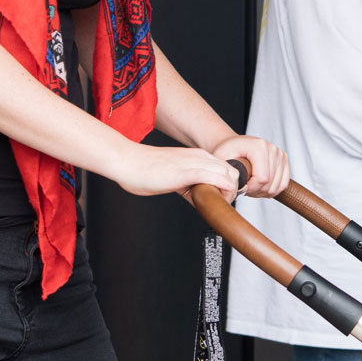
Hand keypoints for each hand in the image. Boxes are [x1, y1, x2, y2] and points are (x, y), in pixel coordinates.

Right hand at [115, 142, 247, 200]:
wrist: (127, 161)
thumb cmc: (144, 169)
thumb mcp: (174, 175)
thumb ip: (189, 184)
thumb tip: (200, 199)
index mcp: (198, 156)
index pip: (227, 169)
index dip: (229, 186)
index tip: (220, 199)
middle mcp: (200, 156)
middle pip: (234, 172)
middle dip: (232, 191)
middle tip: (219, 204)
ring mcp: (196, 162)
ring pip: (230, 174)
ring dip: (228, 193)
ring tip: (214, 205)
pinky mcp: (188, 171)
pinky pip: (216, 178)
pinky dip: (221, 190)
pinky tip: (212, 201)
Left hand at [213, 134, 290, 197]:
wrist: (233, 145)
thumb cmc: (226, 152)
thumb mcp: (220, 161)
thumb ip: (226, 175)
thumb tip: (235, 189)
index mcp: (259, 147)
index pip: (262, 179)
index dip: (250, 189)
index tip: (240, 186)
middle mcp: (272, 148)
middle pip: (270, 184)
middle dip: (255, 191)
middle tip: (243, 186)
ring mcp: (280, 154)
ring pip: (277, 186)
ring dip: (262, 192)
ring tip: (250, 185)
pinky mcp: (284, 160)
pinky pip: (283, 184)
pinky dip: (271, 190)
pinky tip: (259, 186)